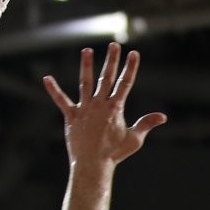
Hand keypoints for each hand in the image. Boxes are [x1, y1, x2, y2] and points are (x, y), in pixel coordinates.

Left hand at [43, 43, 166, 164]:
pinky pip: (61, 100)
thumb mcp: (134, 139)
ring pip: (85, 82)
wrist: (93, 164)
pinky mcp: (71, 116)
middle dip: (111, 60)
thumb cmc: (114, 154)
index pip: (125, 84)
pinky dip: (53, 89)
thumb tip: (163, 116)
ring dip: (86, 65)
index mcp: (115, 109)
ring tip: (87, 51)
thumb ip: (146, 124)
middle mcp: (100, 105)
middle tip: (114, 45)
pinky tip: (46, 78)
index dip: (130, 68)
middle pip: (107, 78)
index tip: (134, 54)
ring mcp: (85, 109)